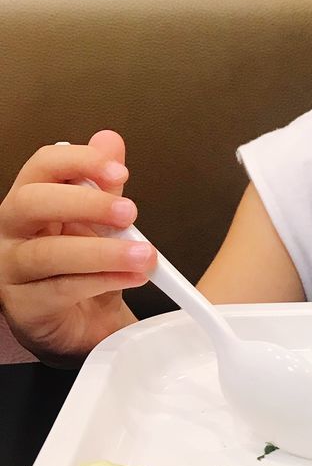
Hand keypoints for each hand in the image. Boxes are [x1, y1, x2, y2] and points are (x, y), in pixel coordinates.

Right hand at [0, 130, 154, 364]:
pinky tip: (132, 277)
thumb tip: (109, 139)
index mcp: (31, 201)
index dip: (80, 162)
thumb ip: (103, 185)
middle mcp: (12, 231)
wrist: (79, 325)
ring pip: (47, 253)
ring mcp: (12, 270)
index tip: (120, 171)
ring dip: (102, 252)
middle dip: (85, 203)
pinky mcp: (24, 306)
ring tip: (144, 255)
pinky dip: (102, 282)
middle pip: (32, 202)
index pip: (42, 166)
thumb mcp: (98, 222)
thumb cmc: (81, 268)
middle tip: (130, 213)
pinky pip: (61, 290)